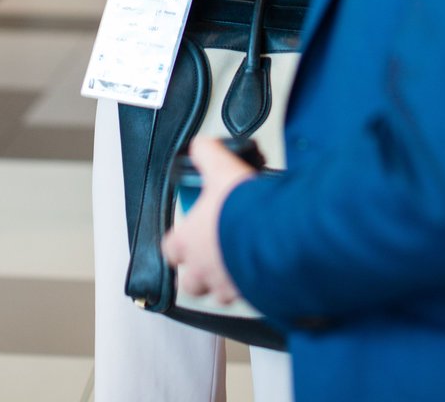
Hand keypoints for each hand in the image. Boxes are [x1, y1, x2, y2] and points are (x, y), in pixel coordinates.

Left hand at [162, 138, 255, 302]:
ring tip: (238, 264)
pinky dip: (252, 287)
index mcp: (189, 242)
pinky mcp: (252, 295)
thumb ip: (207, 154)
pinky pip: (247, 298)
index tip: (183, 234)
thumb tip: (201, 145)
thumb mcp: (221, 168)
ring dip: (225, 280)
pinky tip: (261, 272)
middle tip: (210, 255)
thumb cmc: (242, 210)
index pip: (169, 249)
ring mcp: (227, 286)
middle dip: (197, 272)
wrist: (275, 235)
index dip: (175, 241)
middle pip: (190, 282)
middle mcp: (204, 269)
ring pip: (218, 293)